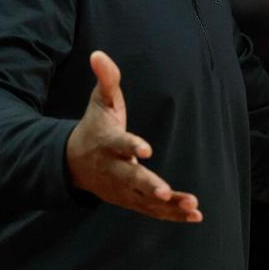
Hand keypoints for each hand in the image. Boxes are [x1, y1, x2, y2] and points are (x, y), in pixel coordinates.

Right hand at [65, 50, 202, 221]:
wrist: (73, 162)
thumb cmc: (94, 126)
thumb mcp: (99, 101)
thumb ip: (106, 79)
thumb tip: (98, 54)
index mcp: (108, 142)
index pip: (120, 144)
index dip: (132, 146)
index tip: (146, 150)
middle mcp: (115, 168)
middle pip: (132, 179)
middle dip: (149, 186)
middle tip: (165, 191)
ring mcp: (122, 187)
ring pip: (146, 200)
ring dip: (169, 205)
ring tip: (193, 207)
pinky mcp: (131, 200)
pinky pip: (153, 210)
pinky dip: (172, 214)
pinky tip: (195, 215)